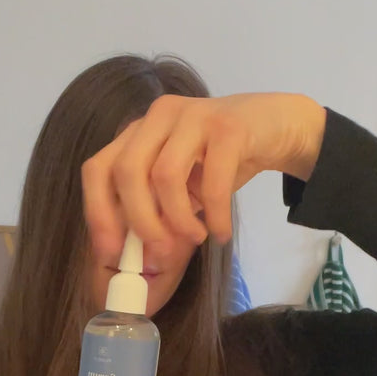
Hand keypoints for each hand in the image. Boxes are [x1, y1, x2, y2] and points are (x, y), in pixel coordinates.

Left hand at [82, 91, 325, 261]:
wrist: (278, 128)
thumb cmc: (223, 161)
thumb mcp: (183, 188)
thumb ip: (158, 213)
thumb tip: (137, 259)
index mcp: (138, 132)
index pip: (98, 169)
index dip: (98, 213)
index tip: (111, 252)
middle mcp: (158, 117)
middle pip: (127, 171)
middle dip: (140, 221)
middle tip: (159, 255)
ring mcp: (192, 116)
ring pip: (165, 175)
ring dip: (178, 220)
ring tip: (196, 238)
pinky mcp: (228, 126)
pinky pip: (213, 180)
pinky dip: (215, 215)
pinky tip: (221, 232)